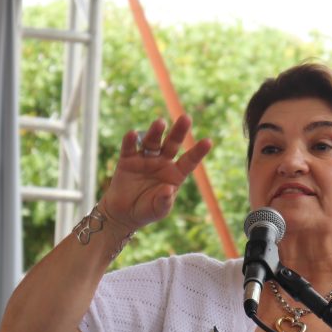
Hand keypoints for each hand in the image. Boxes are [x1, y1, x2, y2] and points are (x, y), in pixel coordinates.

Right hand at [99, 115, 211, 230]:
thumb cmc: (146, 211)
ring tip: (160, 123)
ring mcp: (145, 159)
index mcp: (175, 174)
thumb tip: (168, 189)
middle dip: (179, 132)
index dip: (198, 152)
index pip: (189, 161)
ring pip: (152, 142)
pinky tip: (133, 135)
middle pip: (172, 144)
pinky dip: (131, 141)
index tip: (208, 141)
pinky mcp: (128, 159)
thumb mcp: (158, 210)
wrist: (123, 213)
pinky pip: (130, 148)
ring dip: (156, 132)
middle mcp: (162, 162)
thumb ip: (164, 201)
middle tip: (186, 118)